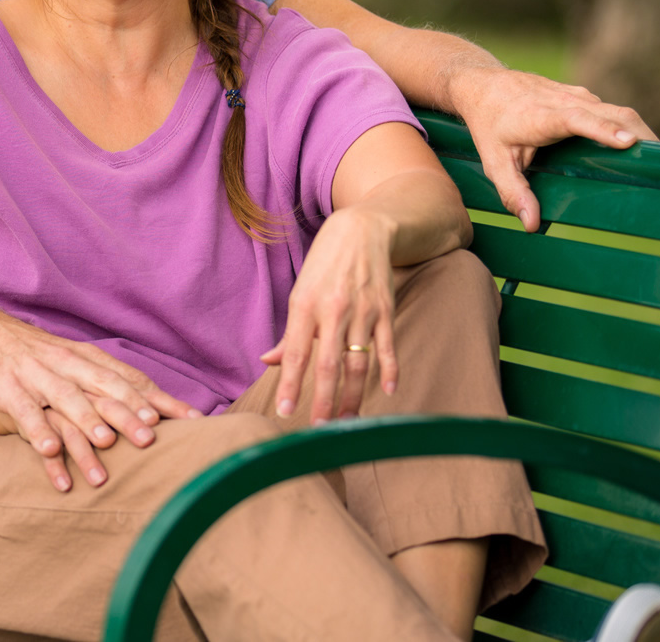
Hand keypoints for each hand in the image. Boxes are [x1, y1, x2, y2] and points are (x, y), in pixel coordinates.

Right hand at [0, 307, 198, 482]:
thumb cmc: (34, 355)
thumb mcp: (72, 362)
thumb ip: (105, 383)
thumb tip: (152, 408)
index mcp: (87, 359)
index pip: (130, 380)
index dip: (159, 400)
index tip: (188, 419)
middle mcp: (68, 366)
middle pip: (104, 390)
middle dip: (129, 414)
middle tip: (152, 438)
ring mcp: (38, 377)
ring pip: (66, 401)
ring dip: (86, 424)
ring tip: (104, 449)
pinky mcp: (8, 389)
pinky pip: (25, 413)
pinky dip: (37, 433)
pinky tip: (49, 453)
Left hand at [260, 209, 398, 423]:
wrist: (361, 230)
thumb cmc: (324, 266)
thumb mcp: (300, 293)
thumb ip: (290, 333)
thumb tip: (269, 362)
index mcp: (304, 307)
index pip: (296, 355)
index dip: (291, 385)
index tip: (285, 412)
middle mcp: (332, 310)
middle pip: (327, 364)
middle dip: (322, 399)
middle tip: (318, 429)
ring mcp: (361, 311)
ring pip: (357, 361)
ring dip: (353, 394)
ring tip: (347, 420)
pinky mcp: (385, 309)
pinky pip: (388, 346)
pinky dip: (390, 369)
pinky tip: (389, 392)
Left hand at [449, 66, 656, 231]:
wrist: (482, 85)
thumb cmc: (488, 124)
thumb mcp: (494, 161)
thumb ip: (513, 191)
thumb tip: (531, 224)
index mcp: (543, 116)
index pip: (578, 119)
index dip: (604, 130)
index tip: (629, 142)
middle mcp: (566, 101)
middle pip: (614, 115)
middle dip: (643, 138)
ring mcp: (579, 95)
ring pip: (620, 112)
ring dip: (643, 134)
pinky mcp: (585, 97)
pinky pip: (614, 112)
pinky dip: (631, 129)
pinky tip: (643, 152)